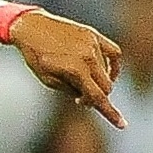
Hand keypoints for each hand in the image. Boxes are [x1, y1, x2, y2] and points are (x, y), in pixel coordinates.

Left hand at [11, 8, 125, 126]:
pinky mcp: (94, 35)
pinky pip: (114, 53)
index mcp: (75, 70)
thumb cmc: (36, 57)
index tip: (122, 125)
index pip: (98, 97)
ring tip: (81, 81)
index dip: (110, 113)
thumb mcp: (48, 80)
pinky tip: (107, 72)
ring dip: (99, 81)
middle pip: (106, 87)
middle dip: (97, 97)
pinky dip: (114, 65)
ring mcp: (92, 44)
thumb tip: (89, 98)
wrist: (30, 27)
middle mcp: (87, 57)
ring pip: (108, 72)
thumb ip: (71, 90)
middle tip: (81, 99)